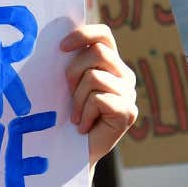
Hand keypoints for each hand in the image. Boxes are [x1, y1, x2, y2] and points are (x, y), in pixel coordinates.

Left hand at [61, 22, 136, 163]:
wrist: (73, 152)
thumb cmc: (67, 116)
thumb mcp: (67, 85)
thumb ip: (71, 63)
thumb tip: (58, 42)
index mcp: (111, 64)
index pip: (104, 34)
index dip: (83, 34)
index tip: (61, 48)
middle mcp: (125, 76)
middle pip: (97, 53)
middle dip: (73, 72)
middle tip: (67, 94)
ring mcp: (129, 94)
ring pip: (95, 77)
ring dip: (77, 99)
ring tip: (76, 117)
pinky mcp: (128, 112)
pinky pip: (98, 100)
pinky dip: (84, 114)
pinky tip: (83, 127)